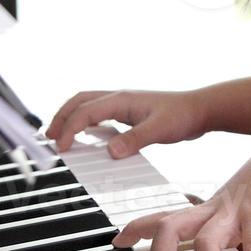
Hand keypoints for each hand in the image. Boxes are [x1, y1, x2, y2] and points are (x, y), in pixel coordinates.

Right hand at [46, 88, 210, 156]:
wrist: (200, 110)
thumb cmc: (183, 115)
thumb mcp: (159, 130)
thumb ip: (134, 140)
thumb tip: (111, 152)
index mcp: (122, 99)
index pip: (86, 111)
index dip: (70, 129)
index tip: (62, 147)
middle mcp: (119, 98)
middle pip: (80, 101)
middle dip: (62, 117)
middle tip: (50, 138)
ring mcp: (123, 104)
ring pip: (88, 105)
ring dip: (71, 117)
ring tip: (60, 135)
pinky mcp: (129, 113)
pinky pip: (99, 113)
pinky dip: (86, 121)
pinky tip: (87, 135)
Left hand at [111, 125, 250, 250]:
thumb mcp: (240, 205)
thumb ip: (225, 226)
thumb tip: (215, 248)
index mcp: (209, 208)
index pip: (163, 216)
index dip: (137, 227)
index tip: (119, 240)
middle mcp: (217, 209)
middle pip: (172, 227)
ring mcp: (238, 210)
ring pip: (206, 239)